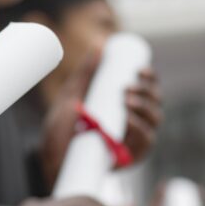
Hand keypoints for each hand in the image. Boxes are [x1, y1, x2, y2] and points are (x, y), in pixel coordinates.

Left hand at [39, 62, 162, 189]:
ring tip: (125, 101)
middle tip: (127, 87)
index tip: (141, 69)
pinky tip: (129, 120)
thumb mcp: (71, 96)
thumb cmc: (62, 129)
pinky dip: (140, 130)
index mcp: (126, 107)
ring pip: (154, 121)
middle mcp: (135, 123)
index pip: (148, 90)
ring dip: (144, 108)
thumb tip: (99, 47)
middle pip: (155, 103)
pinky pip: (144, 143)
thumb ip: (85, 74)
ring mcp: (133, 141)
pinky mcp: (131, 158)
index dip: (151, 79)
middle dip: (147, 92)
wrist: (50, 157)